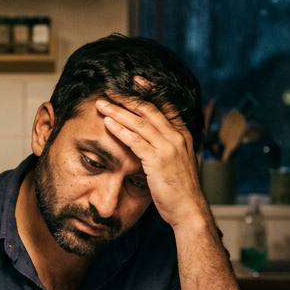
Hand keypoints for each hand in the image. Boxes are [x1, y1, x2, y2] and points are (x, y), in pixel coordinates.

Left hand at [94, 85, 209, 228]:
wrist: (188, 209)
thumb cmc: (179, 189)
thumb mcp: (176, 162)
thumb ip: (165, 147)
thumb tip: (150, 140)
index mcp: (182, 135)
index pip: (164, 105)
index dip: (149, 91)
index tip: (134, 80)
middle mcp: (177, 136)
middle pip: (149, 109)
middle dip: (127, 98)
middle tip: (109, 91)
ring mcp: (168, 147)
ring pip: (139, 122)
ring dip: (118, 111)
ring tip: (101, 104)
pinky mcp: (157, 159)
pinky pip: (135, 140)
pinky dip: (120, 130)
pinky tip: (107, 123)